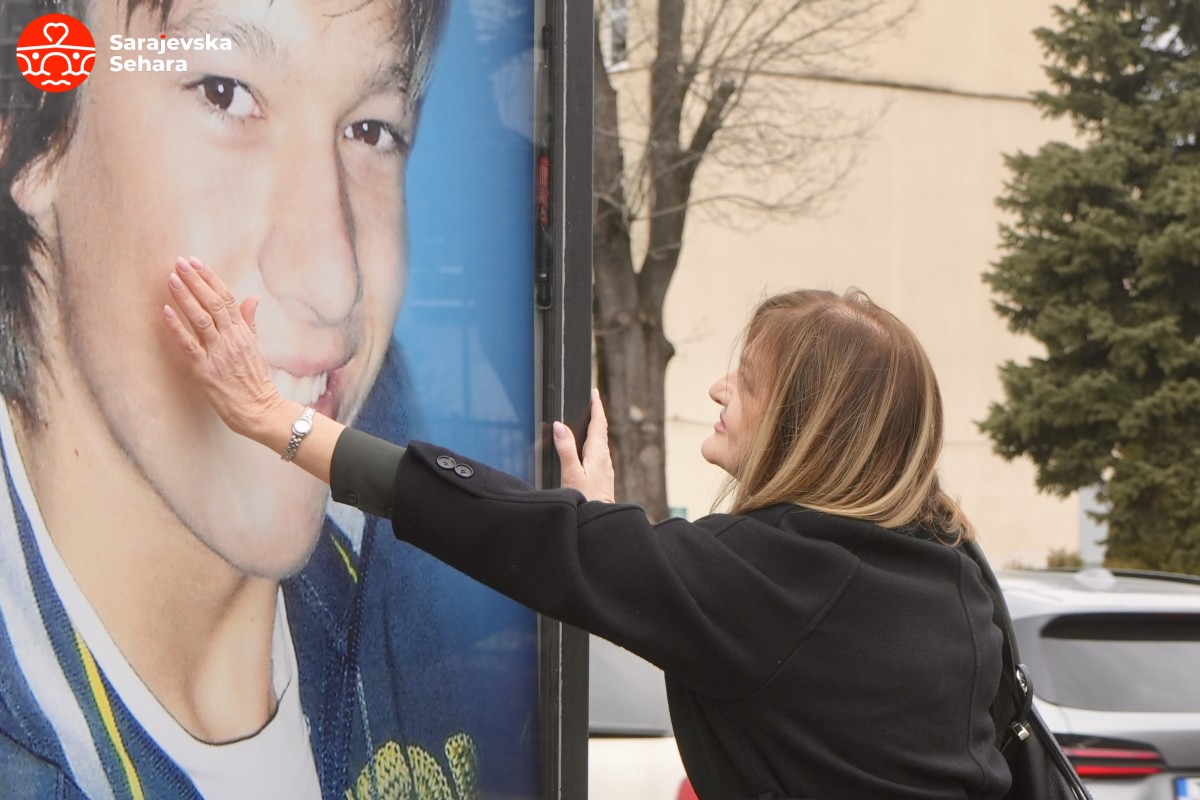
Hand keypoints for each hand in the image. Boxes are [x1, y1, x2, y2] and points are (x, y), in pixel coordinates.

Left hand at [162, 256, 285, 437]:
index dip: (210, 278)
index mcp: (243, 333)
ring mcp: (218, 353)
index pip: (228, 298)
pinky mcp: (205, 369)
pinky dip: (177, 326)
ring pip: (201, 319)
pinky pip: (189, 344)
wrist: (259, 409)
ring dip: (186, 297)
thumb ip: (249, 322)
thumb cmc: (256, 381)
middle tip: (180, 262)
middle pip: (214, 303)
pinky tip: (166, 311)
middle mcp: (231, 339)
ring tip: (172, 278)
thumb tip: (253, 298)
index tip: (196, 262)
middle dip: (196, 281)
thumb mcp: (256, 347)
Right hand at [552, 389, 615, 502]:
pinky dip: (593, 442)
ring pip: (601, 442)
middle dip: (596, 414)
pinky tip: (588, 448)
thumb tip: (560, 425)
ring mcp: (605, 468)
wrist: (600, 519)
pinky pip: (599, 453)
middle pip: (601, 431)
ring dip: (596, 428)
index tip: (594, 392)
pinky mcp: (602, 477)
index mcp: (598, 454)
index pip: (599, 424)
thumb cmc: (586, 500)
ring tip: (589, 419)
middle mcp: (604, 459)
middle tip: (592, 400)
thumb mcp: (571, 474)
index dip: (597, 407)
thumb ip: (565, 449)